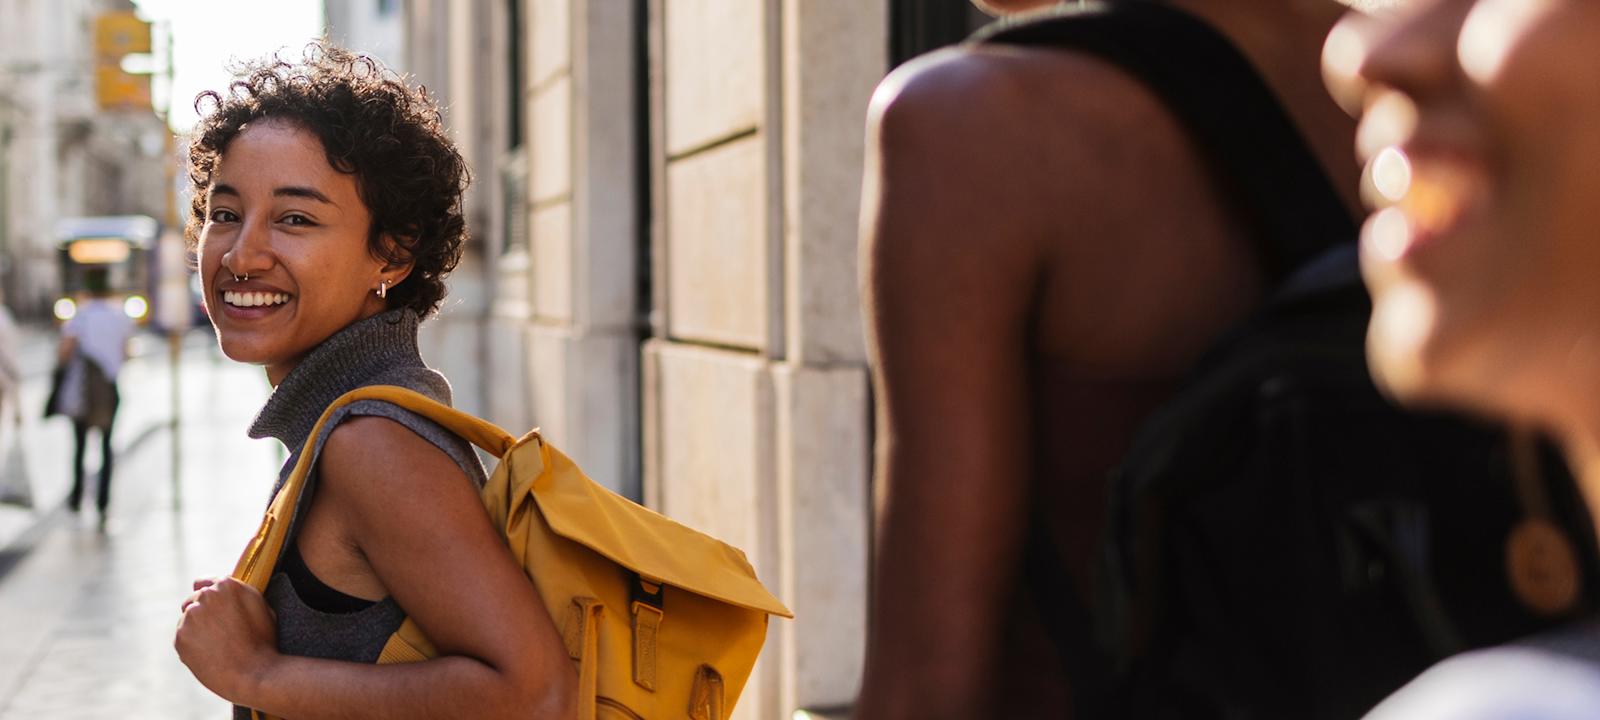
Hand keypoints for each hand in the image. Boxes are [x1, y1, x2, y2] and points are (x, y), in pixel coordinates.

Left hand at [176, 577, 277, 701]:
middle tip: (221, 631)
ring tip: (218, 646)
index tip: (216, 608)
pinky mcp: (180, 638)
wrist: (253, 674)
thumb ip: (239, 592)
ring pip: (188, 620)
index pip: (207, 583)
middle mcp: (205, 596)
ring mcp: (190, 617)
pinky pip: (183, 638)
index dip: (213, 598)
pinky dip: (192, 645)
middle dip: (204, 612)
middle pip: (194, 600)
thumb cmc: (262, 642)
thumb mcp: (261, 607)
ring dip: (198, 628)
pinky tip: (211, 654)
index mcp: (227, 585)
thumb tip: (218, 583)